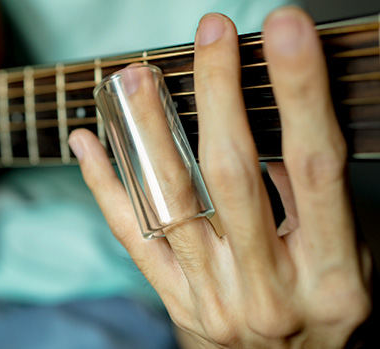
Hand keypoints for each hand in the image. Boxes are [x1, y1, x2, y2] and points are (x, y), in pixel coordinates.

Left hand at [69, 7, 370, 346]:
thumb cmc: (325, 309)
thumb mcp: (347, 258)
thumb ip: (310, 200)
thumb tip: (266, 128)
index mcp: (330, 274)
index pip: (314, 166)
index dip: (299, 93)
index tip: (285, 30)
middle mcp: (268, 289)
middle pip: (233, 176)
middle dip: (220, 94)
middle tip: (211, 33)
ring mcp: (214, 300)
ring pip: (170, 203)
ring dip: (148, 132)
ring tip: (132, 79)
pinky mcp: (176, 302)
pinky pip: (132, 238)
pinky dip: (105, 186)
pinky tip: (89, 143)